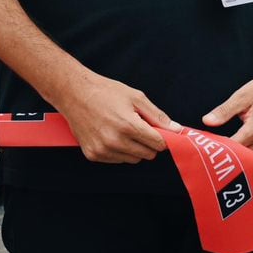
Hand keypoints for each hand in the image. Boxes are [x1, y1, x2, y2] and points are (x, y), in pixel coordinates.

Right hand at [56, 70, 179, 163]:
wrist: (75, 94)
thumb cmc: (107, 92)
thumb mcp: (136, 98)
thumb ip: (158, 116)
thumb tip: (177, 129)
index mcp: (128, 126)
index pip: (158, 144)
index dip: (163, 138)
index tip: (160, 132)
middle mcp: (115, 141)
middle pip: (148, 154)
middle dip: (150, 143)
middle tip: (141, 128)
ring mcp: (102, 150)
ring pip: (133, 159)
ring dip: (135, 148)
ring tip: (125, 130)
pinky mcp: (93, 155)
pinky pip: (117, 160)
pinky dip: (120, 151)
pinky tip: (113, 135)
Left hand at [202, 67, 252, 162]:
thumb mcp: (242, 96)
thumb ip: (224, 111)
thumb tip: (207, 121)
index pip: (232, 148)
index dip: (219, 148)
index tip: (208, 145)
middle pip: (241, 158)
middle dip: (227, 154)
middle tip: (214, 148)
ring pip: (250, 161)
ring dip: (238, 157)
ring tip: (226, 148)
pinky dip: (248, 155)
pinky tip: (240, 147)